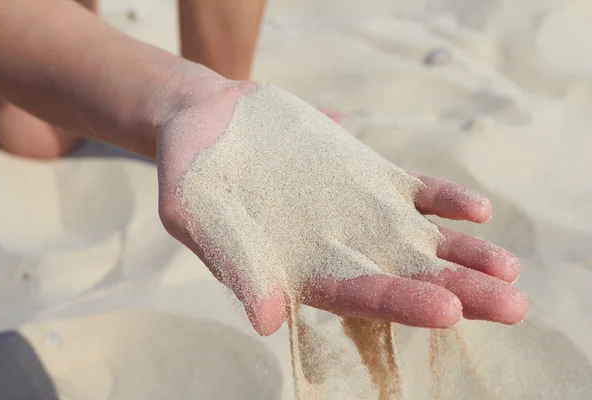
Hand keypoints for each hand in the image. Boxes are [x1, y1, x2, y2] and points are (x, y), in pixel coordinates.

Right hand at [157, 79, 526, 335]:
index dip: (401, 303)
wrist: (208, 119)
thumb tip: (265, 321)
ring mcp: (359, 211)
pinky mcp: (367, 175)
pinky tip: (477, 211)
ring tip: (507, 268)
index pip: (358, 295)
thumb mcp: (195, 213)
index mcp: (299, 269)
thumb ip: (232, 260)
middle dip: (458, 292)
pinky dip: (446, 201)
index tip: (448, 309)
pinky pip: (416, 193)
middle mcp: (339, 247)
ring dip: (465, 254)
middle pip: (406, 277)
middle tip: (510, 305)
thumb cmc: (190, 171)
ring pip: (422, 240)